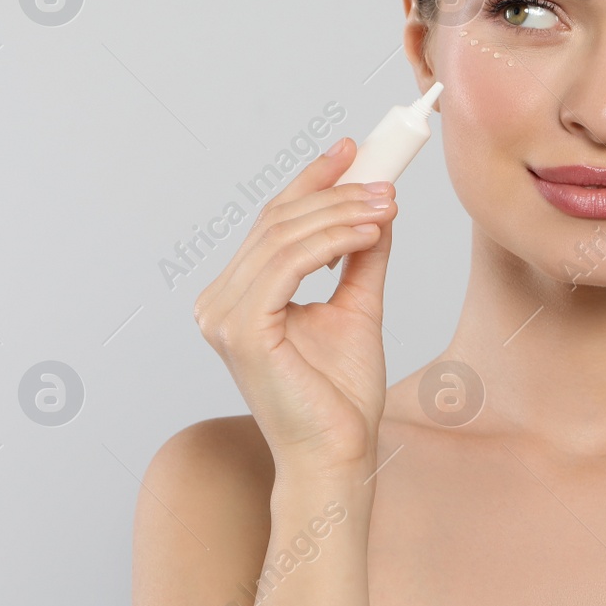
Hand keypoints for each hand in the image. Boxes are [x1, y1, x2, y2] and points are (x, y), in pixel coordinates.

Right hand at [193, 139, 397, 476]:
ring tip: (387, 206)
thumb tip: (377, 207)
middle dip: (334, 193)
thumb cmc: (340, 396)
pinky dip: (332, 240)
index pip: (271, 224)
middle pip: (276, 223)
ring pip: (284, 237)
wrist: (339, 454)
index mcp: (236, 297)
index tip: (350, 151)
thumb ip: (359, 258)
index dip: (309, 181)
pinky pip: (289, 263)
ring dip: (342, 213)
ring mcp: (223, 316)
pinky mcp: (242, 329)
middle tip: (385, 181)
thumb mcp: (356, 308)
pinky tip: (370, 232)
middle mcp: (219, 303)